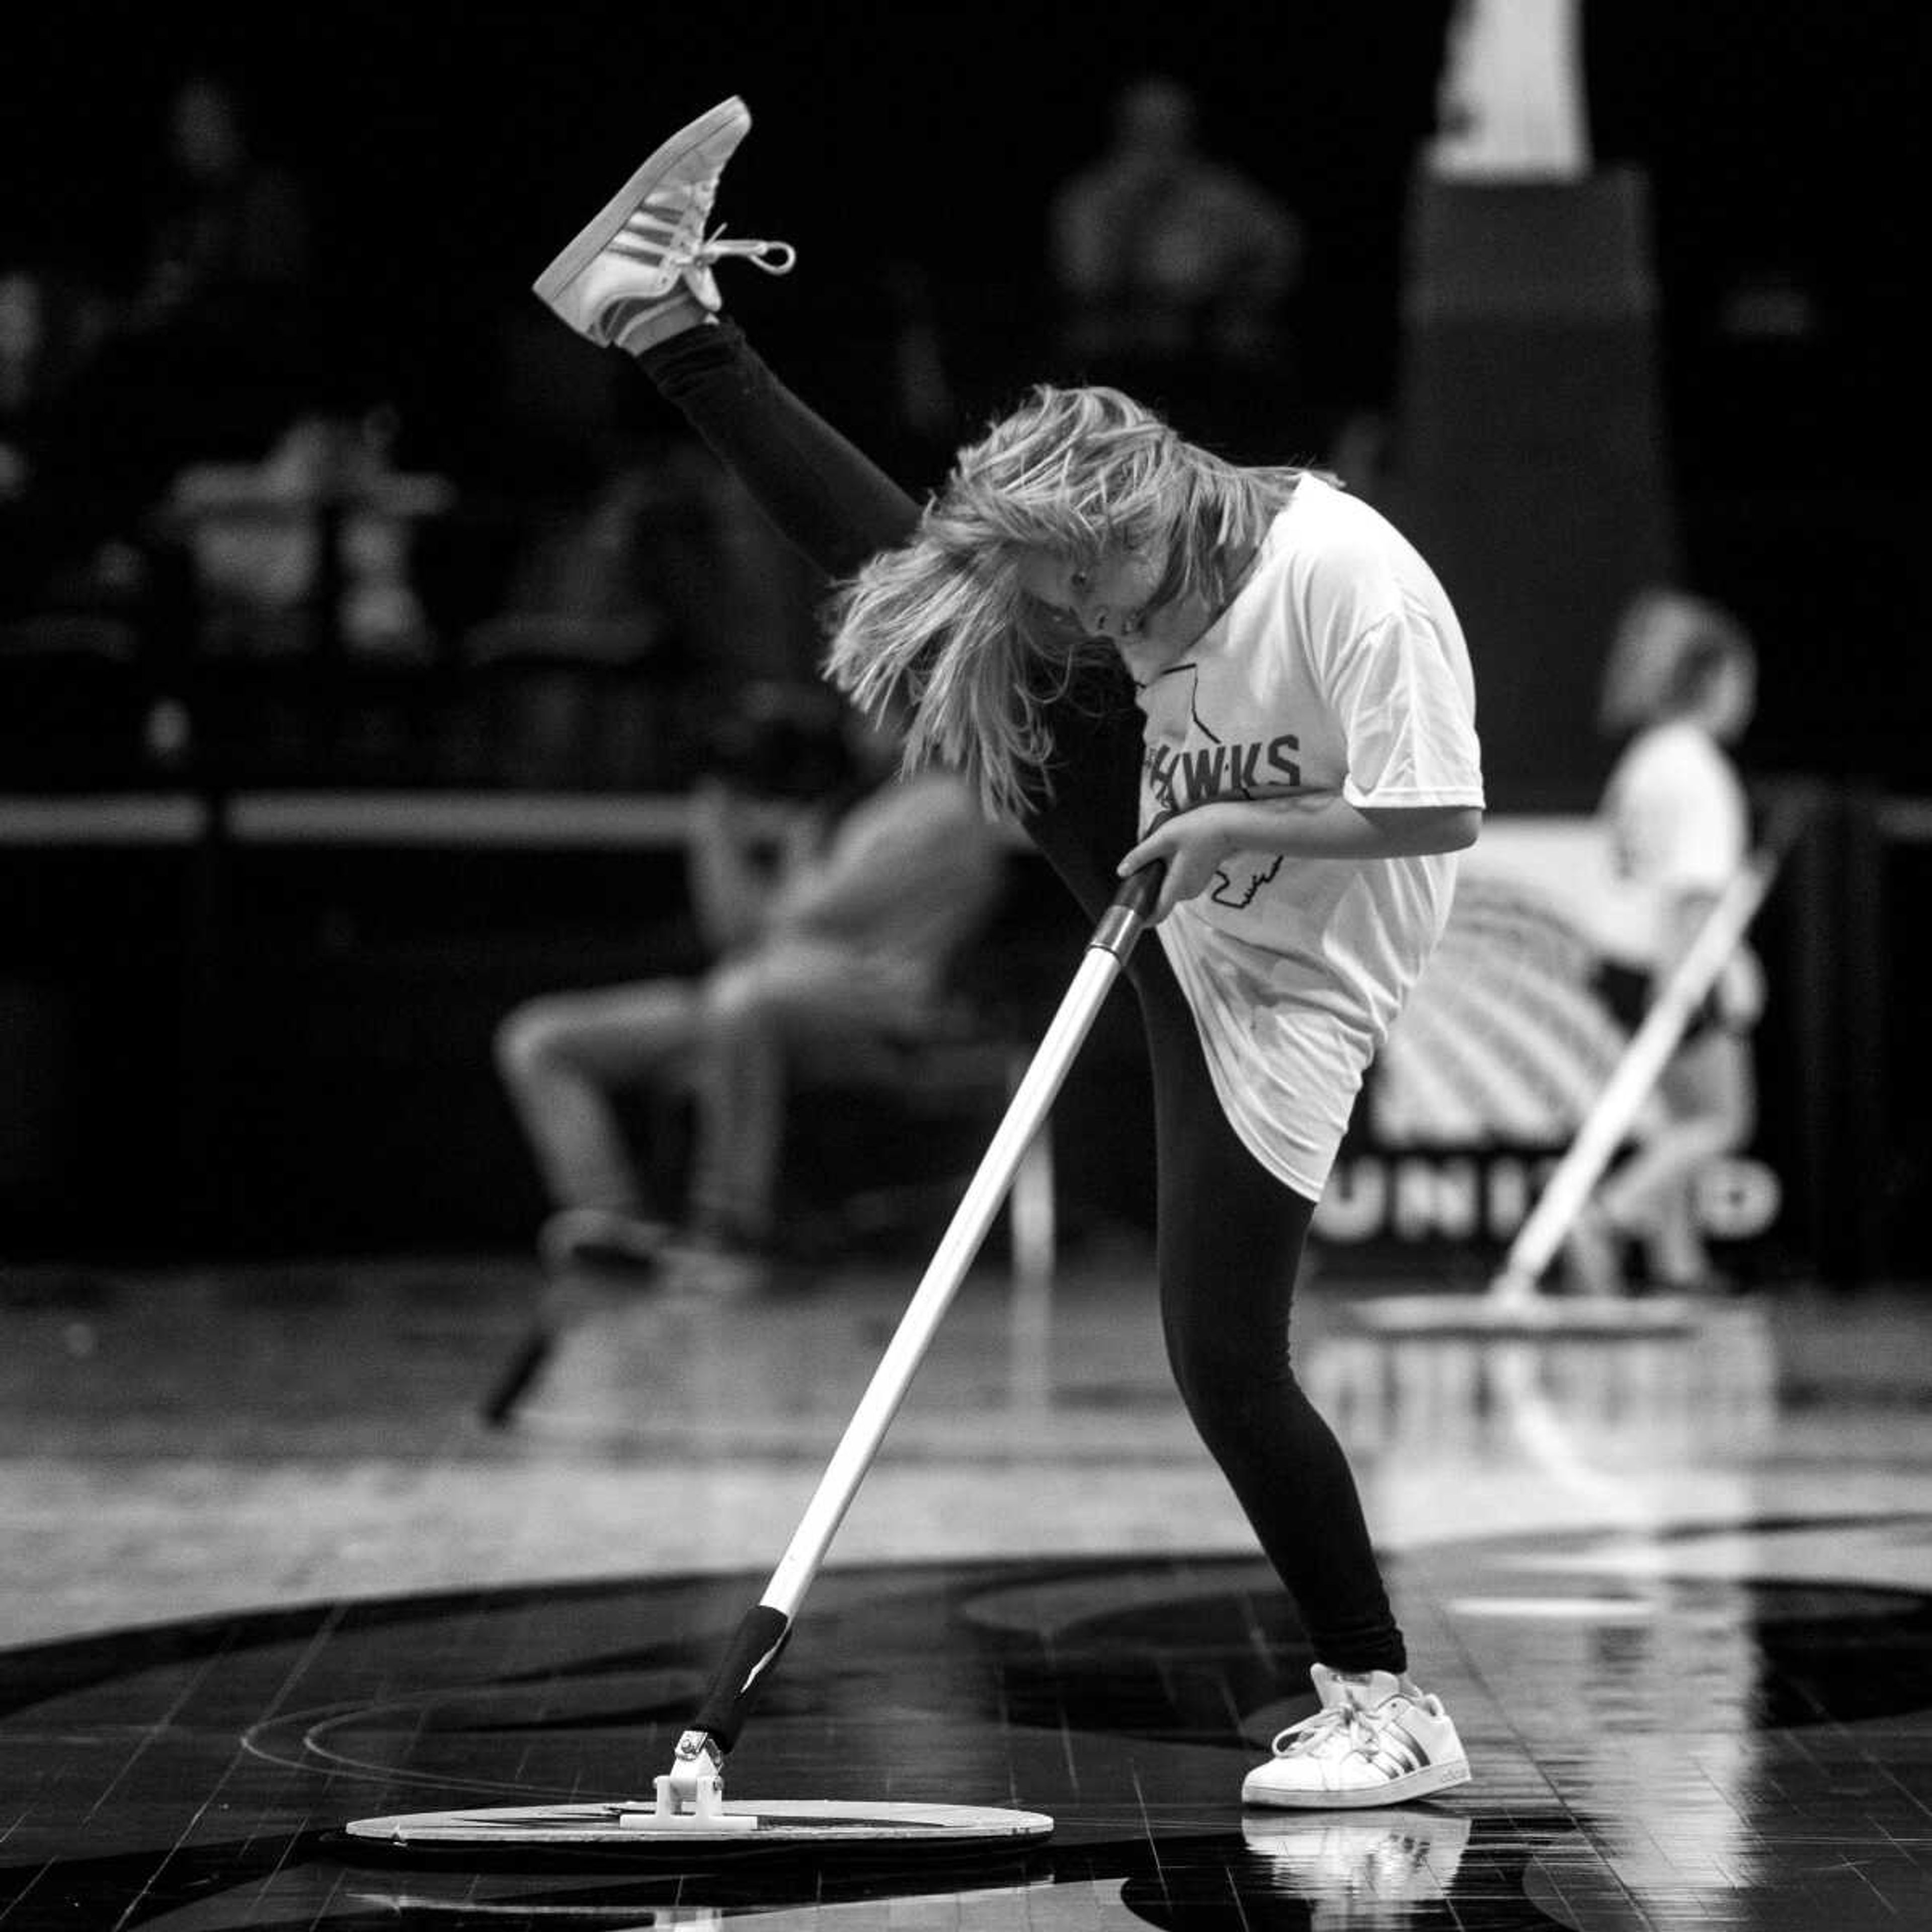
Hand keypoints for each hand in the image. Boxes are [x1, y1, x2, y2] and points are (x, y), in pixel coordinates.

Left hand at [1117, 804, 1242, 921]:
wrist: (1229, 825)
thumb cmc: (1198, 829)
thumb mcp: (1163, 838)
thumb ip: (1140, 855)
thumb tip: (1122, 871)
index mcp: (1176, 886)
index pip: (1158, 913)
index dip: (1144, 919)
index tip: (1132, 916)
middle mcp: (1187, 892)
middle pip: (1161, 898)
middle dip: (1149, 886)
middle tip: (1140, 866)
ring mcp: (1196, 886)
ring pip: (1170, 888)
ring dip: (1160, 878)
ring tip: (1158, 854)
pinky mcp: (1201, 879)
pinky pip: (1179, 881)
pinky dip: (1171, 873)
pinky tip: (1172, 854)